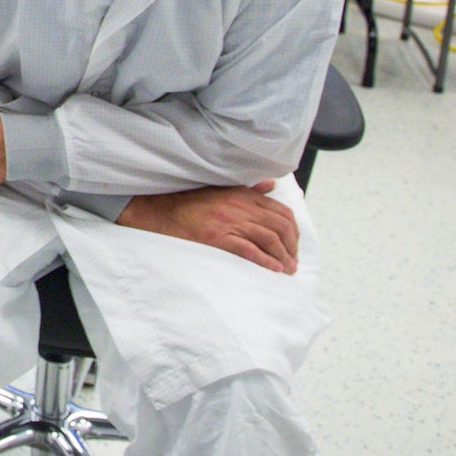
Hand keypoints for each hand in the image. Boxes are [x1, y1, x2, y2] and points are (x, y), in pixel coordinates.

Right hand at [117, 182, 299, 273]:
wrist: (161, 209)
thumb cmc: (189, 201)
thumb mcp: (221, 188)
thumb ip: (249, 189)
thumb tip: (270, 185)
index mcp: (243, 195)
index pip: (281, 212)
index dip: (293, 231)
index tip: (294, 244)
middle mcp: (240, 207)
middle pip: (280, 226)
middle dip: (292, 246)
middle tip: (293, 261)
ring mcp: (229, 222)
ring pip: (269, 239)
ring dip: (283, 257)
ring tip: (287, 269)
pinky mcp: (218, 238)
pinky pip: (249, 250)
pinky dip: (266, 261)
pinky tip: (274, 269)